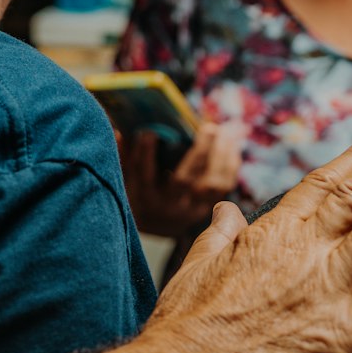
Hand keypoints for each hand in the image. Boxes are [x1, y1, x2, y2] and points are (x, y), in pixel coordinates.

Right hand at [119, 122, 241, 237]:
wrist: (158, 224)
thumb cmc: (142, 191)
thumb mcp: (129, 176)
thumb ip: (126, 154)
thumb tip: (120, 129)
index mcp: (144, 198)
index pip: (143, 175)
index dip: (145, 154)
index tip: (149, 133)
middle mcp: (168, 207)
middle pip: (183, 181)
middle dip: (199, 153)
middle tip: (208, 128)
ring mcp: (190, 210)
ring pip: (210, 185)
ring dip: (221, 157)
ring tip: (224, 133)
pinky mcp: (207, 207)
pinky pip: (224, 187)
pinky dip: (230, 165)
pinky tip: (231, 146)